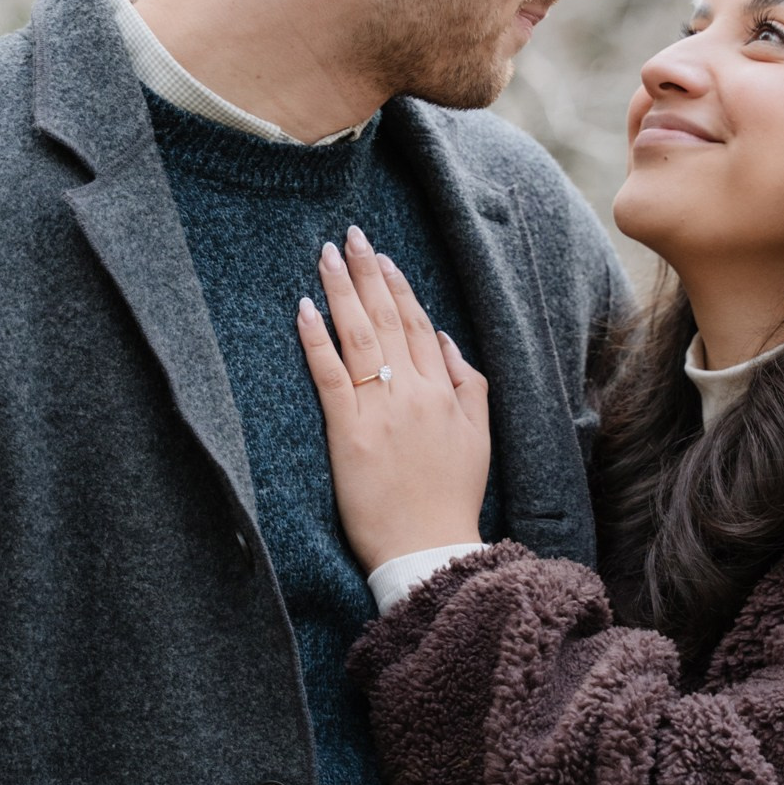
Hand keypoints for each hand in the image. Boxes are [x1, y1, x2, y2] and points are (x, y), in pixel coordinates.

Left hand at [297, 229, 490, 575]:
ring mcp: (380, 410)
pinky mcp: (349, 432)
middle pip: (386, 319)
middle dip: (367, 272)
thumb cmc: (452, 498)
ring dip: (341, 291)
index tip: (383, 257)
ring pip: (358, 336)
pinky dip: (316, 339)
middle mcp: (414, 392)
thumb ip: (470, 385)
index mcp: (445, 391)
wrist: (431, 549)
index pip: (418, 325)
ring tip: (327, 256)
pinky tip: (304, 309)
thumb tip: (447, 341)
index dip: (398, 288)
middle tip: (350, 236)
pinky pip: (329, 375)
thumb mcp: (479, 437)